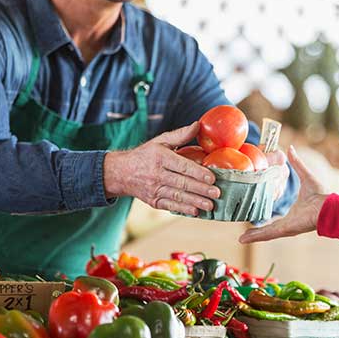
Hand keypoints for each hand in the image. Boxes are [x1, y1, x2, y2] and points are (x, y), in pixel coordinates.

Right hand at [103, 122, 219, 215]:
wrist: (121, 173)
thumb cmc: (145, 155)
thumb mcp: (160, 141)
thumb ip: (180, 135)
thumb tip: (198, 125)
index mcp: (160, 158)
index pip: (182, 166)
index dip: (197, 172)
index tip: (212, 177)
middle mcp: (156, 174)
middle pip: (182, 183)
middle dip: (201, 189)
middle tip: (216, 193)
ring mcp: (154, 189)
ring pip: (178, 196)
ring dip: (195, 201)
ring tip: (210, 205)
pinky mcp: (153, 201)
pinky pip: (170, 206)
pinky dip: (183, 209)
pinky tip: (195, 211)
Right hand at [239, 146, 326, 242]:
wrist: (329, 206)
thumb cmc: (322, 195)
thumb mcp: (305, 176)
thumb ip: (297, 164)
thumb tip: (290, 149)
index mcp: (292, 215)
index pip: (275, 219)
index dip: (265, 221)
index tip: (254, 222)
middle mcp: (288, 224)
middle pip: (268, 230)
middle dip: (256, 233)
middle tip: (243, 236)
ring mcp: (286, 228)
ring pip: (266, 233)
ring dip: (254, 236)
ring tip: (241, 239)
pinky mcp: (285, 229)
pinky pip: (268, 233)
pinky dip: (256, 235)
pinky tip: (245, 238)